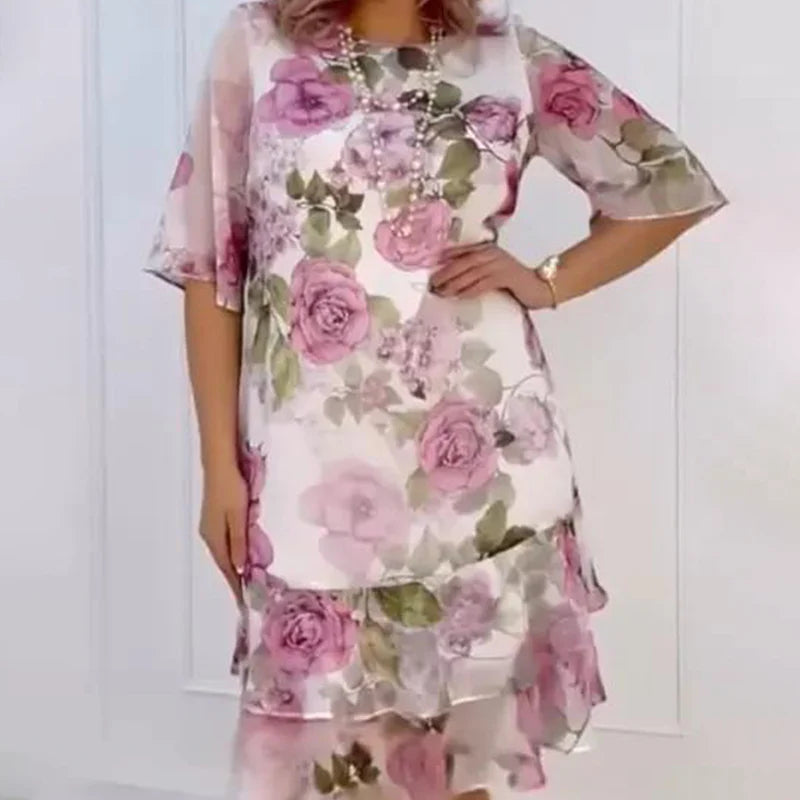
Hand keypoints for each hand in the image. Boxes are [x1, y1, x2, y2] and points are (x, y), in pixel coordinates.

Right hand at [199, 463, 248, 605]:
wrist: (220, 464)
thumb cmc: (230, 488)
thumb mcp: (238, 516)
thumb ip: (239, 542)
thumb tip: (238, 568)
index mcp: (214, 537)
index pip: (226, 567)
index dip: (235, 584)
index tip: (243, 602)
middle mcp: (209, 534)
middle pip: (223, 561)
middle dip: (234, 578)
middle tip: (247, 594)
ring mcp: (211, 526)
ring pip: (224, 552)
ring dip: (234, 566)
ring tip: (245, 580)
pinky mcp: (215, 517)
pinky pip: (225, 542)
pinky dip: (233, 552)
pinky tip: (239, 555)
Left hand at [428, 243, 552, 308]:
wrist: (540, 287)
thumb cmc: (514, 283)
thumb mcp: (492, 273)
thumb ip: (476, 272)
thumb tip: (452, 281)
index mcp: (488, 249)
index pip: (463, 252)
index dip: (446, 259)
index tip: (431, 268)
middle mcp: (492, 253)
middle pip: (464, 262)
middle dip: (446, 273)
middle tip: (433, 283)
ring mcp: (499, 263)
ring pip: (471, 272)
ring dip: (454, 283)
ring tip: (442, 292)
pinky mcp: (506, 276)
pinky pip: (482, 283)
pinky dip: (469, 290)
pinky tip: (459, 296)